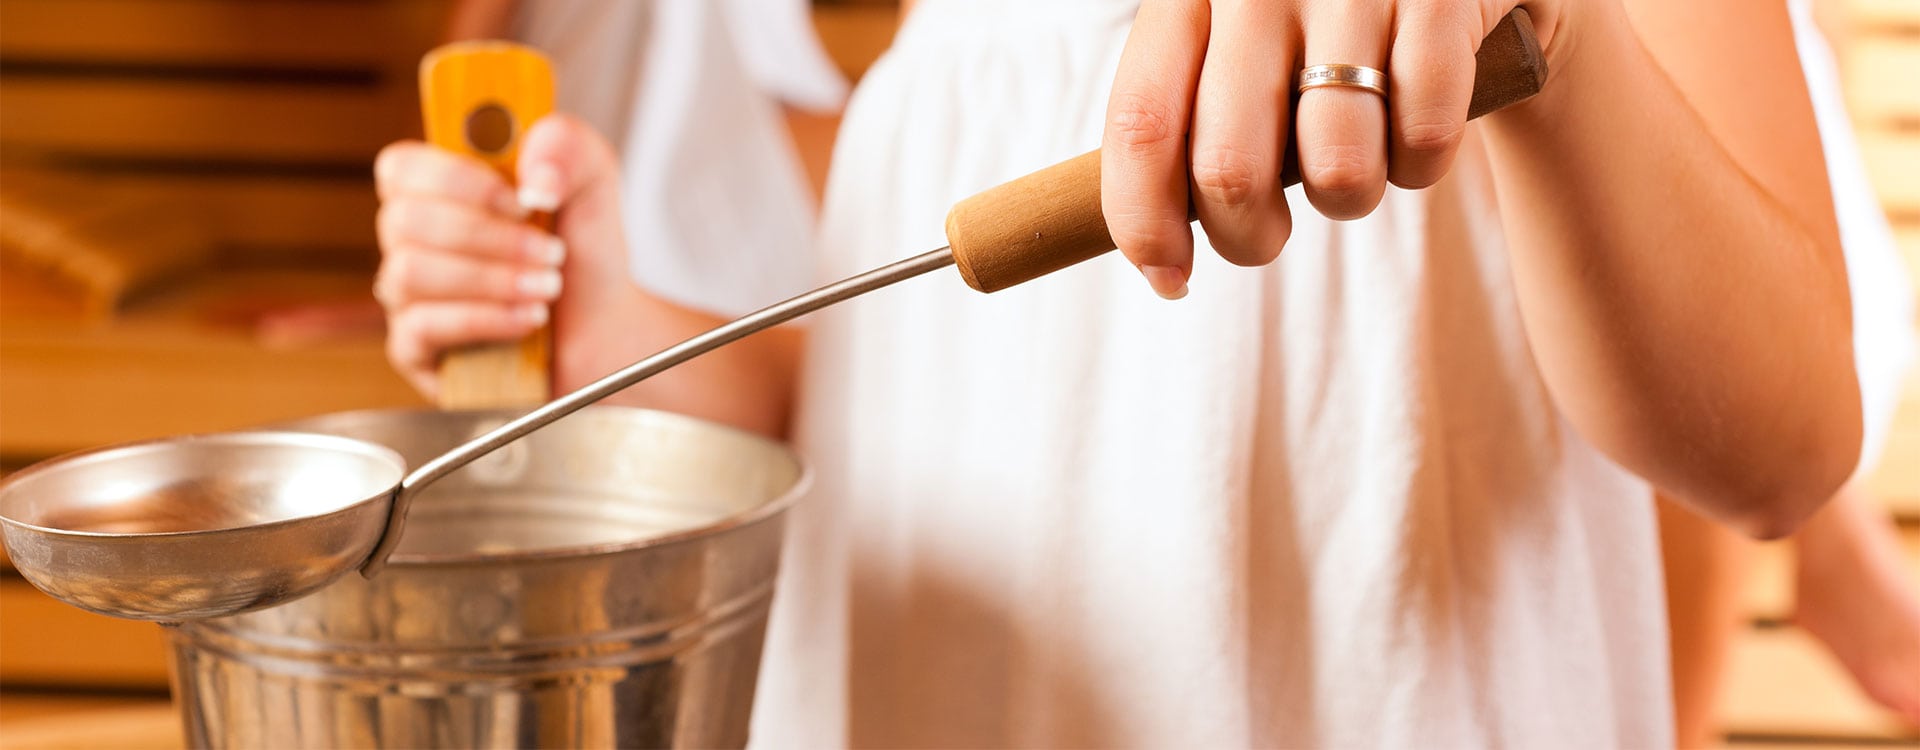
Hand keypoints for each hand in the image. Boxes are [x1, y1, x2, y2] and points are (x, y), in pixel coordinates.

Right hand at [373, 114, 631, 397]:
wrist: (603, 331)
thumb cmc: (583, 254)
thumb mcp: (592, 181)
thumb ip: (566, 146)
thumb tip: (534, 176)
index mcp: (439, 189)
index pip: (400, 167)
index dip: (455, 178)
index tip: (521, 201)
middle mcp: (413, 240)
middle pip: (403, 220)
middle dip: (488, 236)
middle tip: (551, 252)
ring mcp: (408, 296)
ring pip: (409, 273)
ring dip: (492, 279)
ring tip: (548, 287)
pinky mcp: (415, 349)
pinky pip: (421, 328)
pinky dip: (485, 319)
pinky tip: (528, 319)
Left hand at [1100, 0, 1567, 297]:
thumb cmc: (1316, 27)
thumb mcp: (1232, 45)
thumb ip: (1186, 121)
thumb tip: (1155, 256)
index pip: (1143, 124)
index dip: (1144, 221)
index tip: (1169, 279)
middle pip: (1229, 168)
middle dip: (1247, 237)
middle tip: (1266, 235)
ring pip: (1336, 170)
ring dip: (1348, 200)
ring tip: (1353, 164)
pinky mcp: (1440, 1)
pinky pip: (1424, 137)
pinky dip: (1420, 163)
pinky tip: (1411, 131)